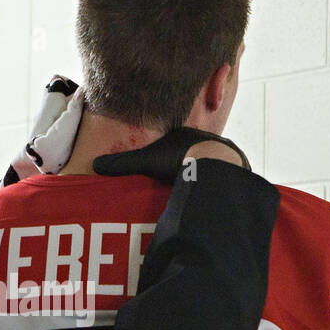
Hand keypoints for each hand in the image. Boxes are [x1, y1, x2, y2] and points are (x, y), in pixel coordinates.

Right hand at [93, 128, 249, 182]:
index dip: (164, 155)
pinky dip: (214, 184)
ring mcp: (222, 155)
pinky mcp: (234, 170)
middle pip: (190, 154)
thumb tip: (96, 165)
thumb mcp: (147, 161)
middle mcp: (205, 141)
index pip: (172, 143)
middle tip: (173, 181)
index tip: (158, 166)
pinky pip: (222, 176)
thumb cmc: (181, 157)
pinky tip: (208, 194)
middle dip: (183, 166)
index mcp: (186, 135)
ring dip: (200, 175)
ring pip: (208, 165)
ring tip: (190, 189)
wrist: (217, 164)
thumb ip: (124, 163)